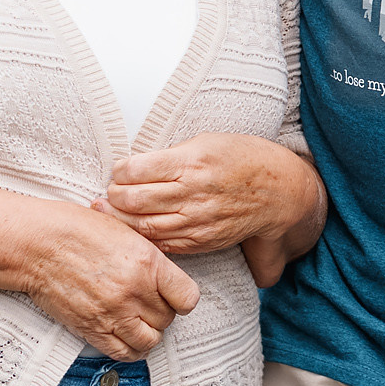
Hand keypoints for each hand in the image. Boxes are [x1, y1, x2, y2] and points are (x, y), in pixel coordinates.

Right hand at [21, 203, 201, 360]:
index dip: (183, 299)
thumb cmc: (75, 230)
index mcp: (147, 263)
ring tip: (140, 322)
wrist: (37, 244)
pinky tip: (126, 337)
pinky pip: (123, 352)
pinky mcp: (92, 328)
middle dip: (163, 314)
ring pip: (150, 341)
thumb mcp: (125, 230)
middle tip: (150, 305)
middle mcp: (133, 291)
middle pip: (168, 319)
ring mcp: (113, 312)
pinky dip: (130, 349)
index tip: (176, 297)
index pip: (187, 297)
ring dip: (148, 333)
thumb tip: (166, 274)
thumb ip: (149, 255)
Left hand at [99, 133, 326, 285]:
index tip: (116, 170)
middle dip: (113, 197)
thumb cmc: (241, 158)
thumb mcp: (206, 142)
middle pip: (135, 200)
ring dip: (121, 220)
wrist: (278, 191)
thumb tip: (133, 167)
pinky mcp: (202, 240)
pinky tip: (133, 230)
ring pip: (144, 226)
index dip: (119, 171)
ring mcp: (197, 220)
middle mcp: (193, 192)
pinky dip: (143, 237)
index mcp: (192, 161)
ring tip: (109, 213)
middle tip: (106, 194)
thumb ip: (171, 156)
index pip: (138, 169)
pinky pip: (163, 243)